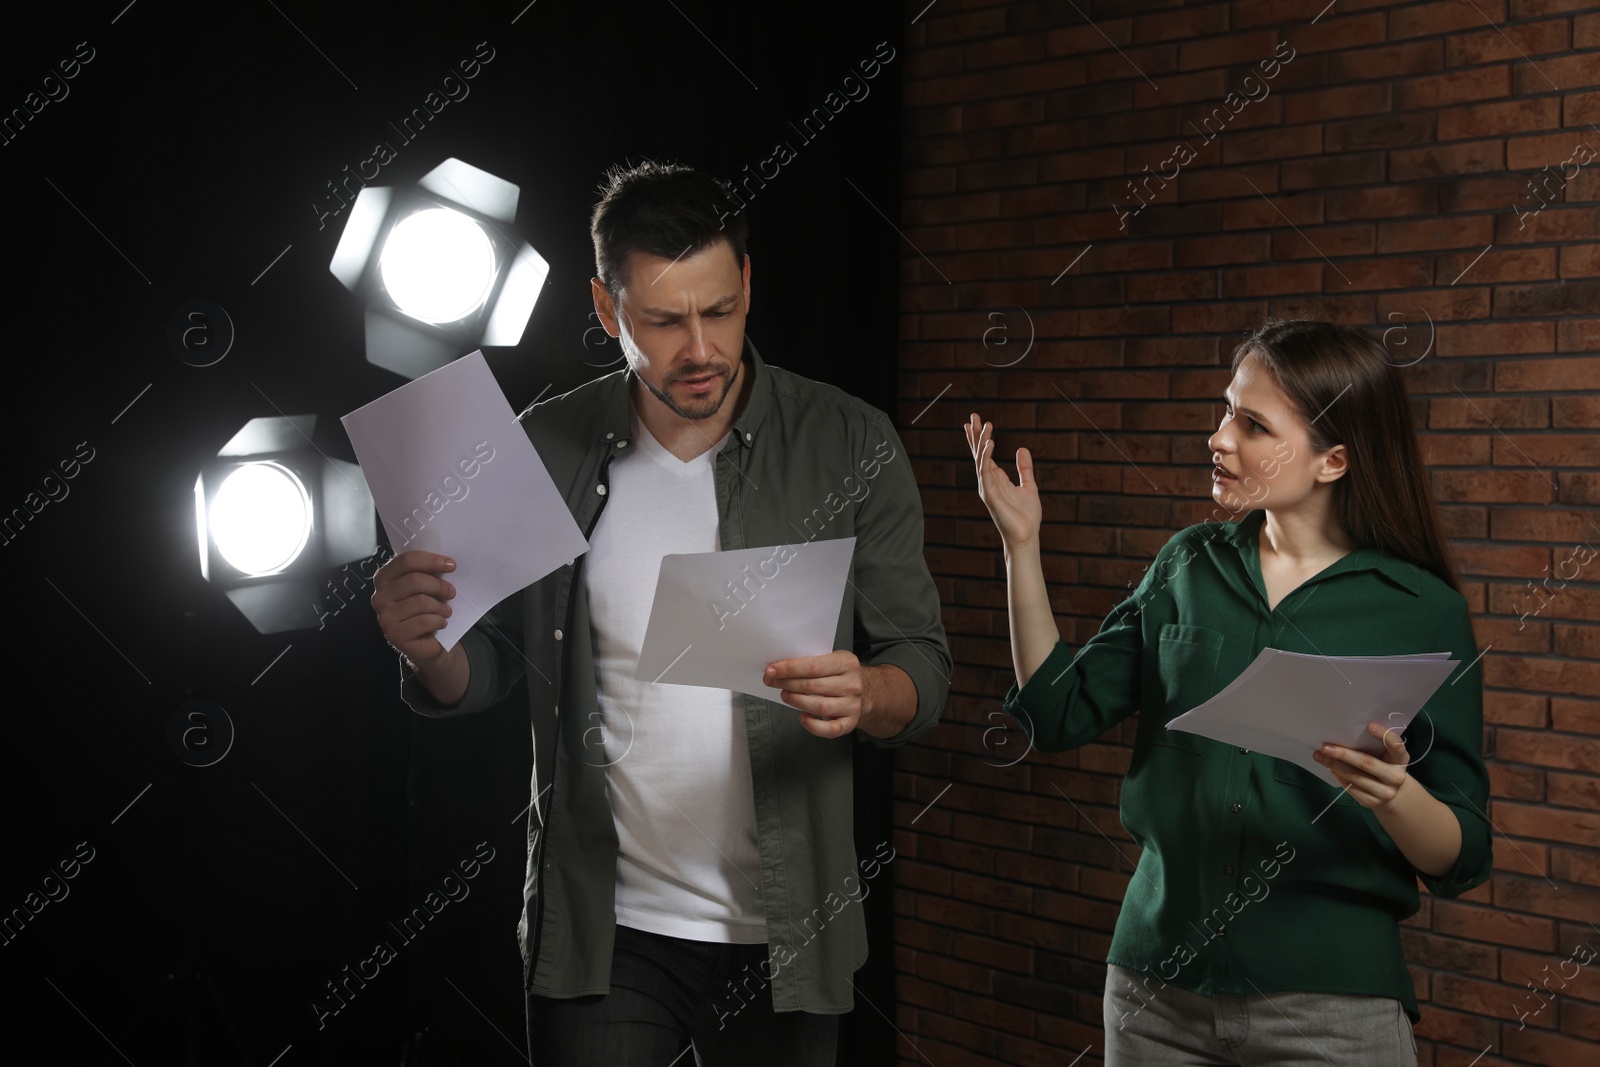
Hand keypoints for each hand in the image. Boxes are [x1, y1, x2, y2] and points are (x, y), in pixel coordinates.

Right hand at [371, 551, 457, 667]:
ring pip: (421, 601)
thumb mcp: (425, 586)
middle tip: (451, 592)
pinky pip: (423, 621)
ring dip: (440, 606)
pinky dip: (438, 621)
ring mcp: (385, 616)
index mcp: (385, 578)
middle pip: (415, 580)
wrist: (425, 641)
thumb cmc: (426, 609)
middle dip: (439, 586)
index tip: (451, 565)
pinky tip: (440, 623)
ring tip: (445, 611)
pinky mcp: (394, 634)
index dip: (431, 561)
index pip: (407, 561)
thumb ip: (428, 572)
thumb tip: (447, 563)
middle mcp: (380, 596)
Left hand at [765, 651, 867, 738]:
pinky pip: (829, 729)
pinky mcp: (850, 723)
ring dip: (797, 701)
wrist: (866, 691)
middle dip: (788, 683)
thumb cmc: (841, 675)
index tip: (772, 671)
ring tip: (786, 695)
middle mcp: (852, 684)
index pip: (813, 666)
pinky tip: (803, 717)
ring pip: (820, 706)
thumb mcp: (832, 660)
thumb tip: (780, 668)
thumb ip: (811, 662)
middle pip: (813, 686)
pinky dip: (813, 725)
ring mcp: (852, 705)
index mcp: (847, 663)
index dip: (789, 669)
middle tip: (772, 682)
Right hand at [964, 413, 1041, 548]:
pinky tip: (990, 444)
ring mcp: (987, 487)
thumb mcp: (1029, 485)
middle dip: (975, 435)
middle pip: (979, 453)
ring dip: (982, 442)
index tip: (976, 421)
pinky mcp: (990, 494)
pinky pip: (986, 471)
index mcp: (996, 479)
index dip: (980, 438)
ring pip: (981, 460)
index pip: (985, 454)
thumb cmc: (1027, 516)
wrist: (1027, 536)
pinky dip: (987, 457)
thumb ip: (1025, 468)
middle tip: (972, 416)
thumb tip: (1022, 449)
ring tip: (985, 425)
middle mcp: (988, 481)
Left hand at [1313, 722, 1412, 810]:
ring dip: (1334, 765)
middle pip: (1367, 763)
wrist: (1393, 794)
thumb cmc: (1384, 766)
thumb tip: (1344, 734)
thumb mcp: (1386, 756)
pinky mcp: (1372, 802)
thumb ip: (1374, 746)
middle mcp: (1396, 777)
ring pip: (1354, 777)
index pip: (1396, 746)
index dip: (1384, 735)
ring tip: (1319, 756)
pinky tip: (1329, 768)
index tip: (1369, 725)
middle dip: (1343, 754)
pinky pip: (1350, 787)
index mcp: (1401, 760)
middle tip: (1325, 747)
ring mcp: (1385, 792)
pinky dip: (1337, 776)